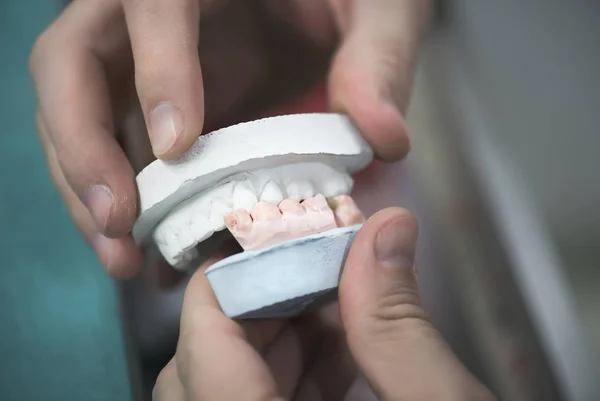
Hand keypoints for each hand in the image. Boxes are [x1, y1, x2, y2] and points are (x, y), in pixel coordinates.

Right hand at [29, 0, 429, 277]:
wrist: (331, 5)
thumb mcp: (378, 8)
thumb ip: (379, 57)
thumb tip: (382, 139)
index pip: (152, 3)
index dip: (155, 70)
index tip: (176, 148)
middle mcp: (146, 11)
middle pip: (72, 62)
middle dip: (84, 145)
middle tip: (118, 222)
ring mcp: (139, 58)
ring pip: (73, 112)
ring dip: (87, 188)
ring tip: (123, 258)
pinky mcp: (145, 100)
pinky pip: (110, 146)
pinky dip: (121, 201)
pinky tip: (145, 252)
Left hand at [153, 208, 497, 400]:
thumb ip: (399, 325)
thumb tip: (383, 230)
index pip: (201, 351)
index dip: (228, 284)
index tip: (273, 242)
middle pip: (205, 369)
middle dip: (263, 307)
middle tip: (320, 268)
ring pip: (227, 389)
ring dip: (280, 339)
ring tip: (342, 305)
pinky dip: (293, 375)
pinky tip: (345, 350)